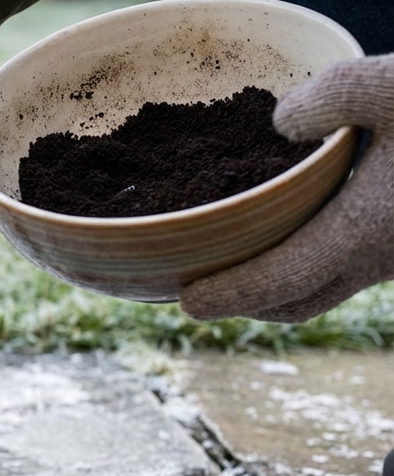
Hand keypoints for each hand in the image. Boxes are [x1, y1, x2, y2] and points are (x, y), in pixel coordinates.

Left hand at [180, 54, 393, 321]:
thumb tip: (278, 124)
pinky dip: (321, 256)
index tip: (187, 303)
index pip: (276, 284)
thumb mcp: (393, 86)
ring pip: (334, 286)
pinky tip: (309, 219)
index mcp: (363, 235)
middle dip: (250, 304)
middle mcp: (384, 259)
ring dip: (285, 282)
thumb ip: (327, 98)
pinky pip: (361, 262)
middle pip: (300, 303)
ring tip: (245, 257)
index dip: (227, 298)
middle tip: (206, 292)